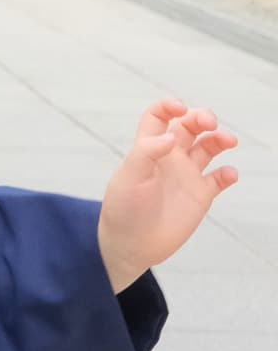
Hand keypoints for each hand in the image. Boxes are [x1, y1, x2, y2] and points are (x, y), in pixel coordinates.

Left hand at [98, 99, 238, 290]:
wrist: (130, 245)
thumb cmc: (123, 209)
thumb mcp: (129, 178)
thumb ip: (147, 153)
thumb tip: (171, 137)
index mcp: (148, 148)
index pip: (157, 117)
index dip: (168, 106)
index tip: (180, 108)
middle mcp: (169, 158)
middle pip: (188, 126)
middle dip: (202, 117)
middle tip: (210, 123)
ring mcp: (186, 175)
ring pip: (208, 147)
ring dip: (220, 139)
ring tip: (228, 141)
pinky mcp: (200, 195)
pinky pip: (219, 179)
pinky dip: (228, 173)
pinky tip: (228, 174)